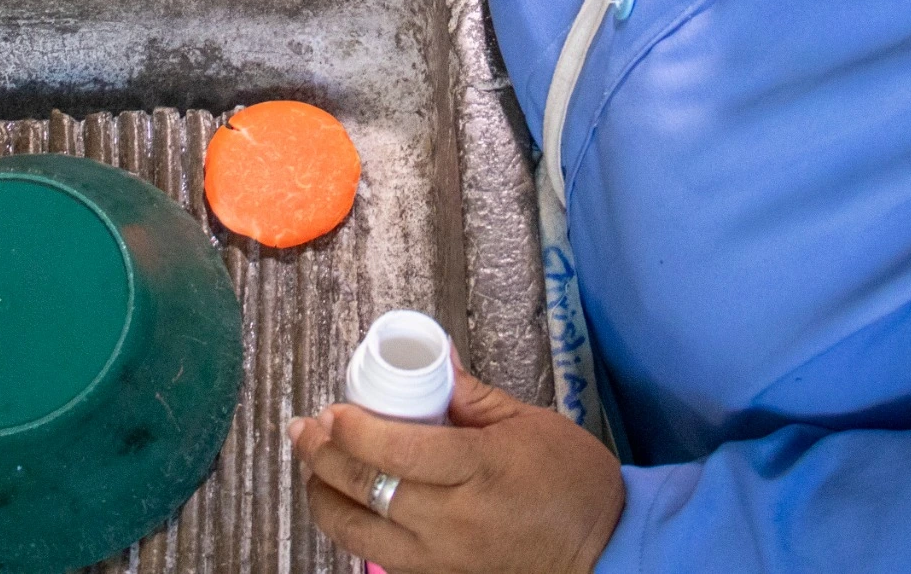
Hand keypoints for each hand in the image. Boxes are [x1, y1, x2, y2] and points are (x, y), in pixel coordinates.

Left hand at [289, 370, 624, 573]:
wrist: (605, 553)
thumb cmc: (574, 483)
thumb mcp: (529, 423)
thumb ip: (471, 395)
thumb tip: (433, 357)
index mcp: (479, 470)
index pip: (395, 452)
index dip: (352, 430)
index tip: (332, 411)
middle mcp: (452, 520)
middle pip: (365, 490)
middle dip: (322, 457)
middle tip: (305, 430)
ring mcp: (442, 559)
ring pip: (357, 533)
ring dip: (324, 497)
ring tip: (313, 468)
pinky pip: (377, 558)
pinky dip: (352, 529)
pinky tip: (344, 504)